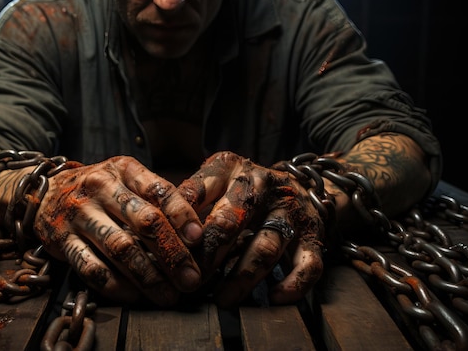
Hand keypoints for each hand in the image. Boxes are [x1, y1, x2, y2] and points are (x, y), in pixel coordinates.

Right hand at [33, 156, 203, 305]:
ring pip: (120, 248)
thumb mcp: (125, 178)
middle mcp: (100, 187)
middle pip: (144, 222)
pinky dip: (116, 286)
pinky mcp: (61, 240)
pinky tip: (135, 296)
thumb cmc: (100, 189)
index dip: (181, 215)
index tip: (198, 239)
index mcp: (123, 169)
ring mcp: (79, 214)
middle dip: (172, 254)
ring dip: (148, 276)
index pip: (159, 190)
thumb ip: (155, 197)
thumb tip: (194, 232)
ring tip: (168, 295)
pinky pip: (91, 268)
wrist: (44, 192)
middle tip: (191, 279)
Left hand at [178, 151, 324, 306]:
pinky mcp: (314, 235)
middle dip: (210, 253)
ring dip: (242, 275)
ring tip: (222, 299)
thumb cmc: (244, 190)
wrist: (304, 186)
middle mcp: (262, 184)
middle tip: (191, 280)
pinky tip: (274, 297)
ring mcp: (290, 210)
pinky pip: (308, 263)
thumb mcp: (216, 182)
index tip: (167, 249)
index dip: (180, 221)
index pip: (197, 191)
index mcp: (230, 169)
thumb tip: (153, 237)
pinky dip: (293, 283)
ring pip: (266, 245)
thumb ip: (189, 201)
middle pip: (232, 218)